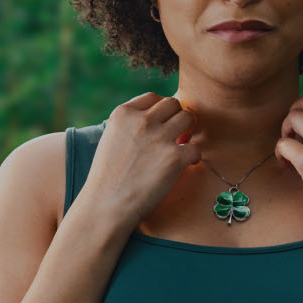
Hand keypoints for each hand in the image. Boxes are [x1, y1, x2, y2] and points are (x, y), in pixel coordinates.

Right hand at [82, 92, 199, 223]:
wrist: (106, 204)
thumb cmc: (109, 176)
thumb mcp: (112, 138)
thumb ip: (132, 124)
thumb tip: (160, 117)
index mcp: (123, 113)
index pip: (153, 97)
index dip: (161, 111)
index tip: (161, 125)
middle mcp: (142, 121)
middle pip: (174, 104)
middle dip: (176, 118)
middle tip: (174, 136)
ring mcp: (160, 138)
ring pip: (188, 118)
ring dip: (188, 132)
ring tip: (179, 147)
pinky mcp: (175, 157)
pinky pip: (196, 148)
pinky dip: (193, 157)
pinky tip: (183, 165)